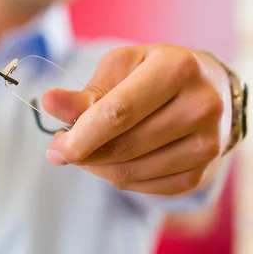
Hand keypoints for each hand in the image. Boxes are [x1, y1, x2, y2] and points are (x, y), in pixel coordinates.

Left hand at [43, 45, 229, 195]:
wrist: (209, 90)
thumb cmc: (153, 72)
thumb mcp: (119, 69)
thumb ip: (84, 92)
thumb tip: (48, 103)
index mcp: (177, 68)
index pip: (119, 112)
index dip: (82, 134)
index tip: (55, 146)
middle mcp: (201, 106)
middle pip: (125, 146)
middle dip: (83, 153)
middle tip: (59, 150)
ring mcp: (207, 143)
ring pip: (132, 171)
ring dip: (97, 166)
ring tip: (84, 151)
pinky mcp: (203, 172)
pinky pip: (146, 187)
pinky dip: (119, 177)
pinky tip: (111, 160)